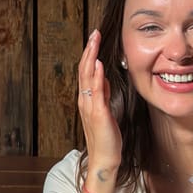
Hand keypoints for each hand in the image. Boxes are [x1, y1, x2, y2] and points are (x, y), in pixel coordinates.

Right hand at [77, 29, 121, 171]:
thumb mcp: (106, 112)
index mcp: (87, 99)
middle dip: (89, 50)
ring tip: (94, 41)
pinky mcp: (98, 114)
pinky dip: (97, 76)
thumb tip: (106, 79)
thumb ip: (104, 95)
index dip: (90, 54)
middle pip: (84, 69)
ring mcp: (90, 106)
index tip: (95, 39)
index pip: (87, 72)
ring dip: (91, 57)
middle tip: (94, 32)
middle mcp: (85, 100)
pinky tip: (99, 64)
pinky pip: (96, 92)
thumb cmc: (107, 138)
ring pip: (88, 76)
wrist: (105, 159)